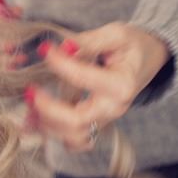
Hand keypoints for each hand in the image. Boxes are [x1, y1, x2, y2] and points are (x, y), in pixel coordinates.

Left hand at [23, 22, 169, 150]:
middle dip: (48, 108)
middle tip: (30, 89)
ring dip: (47, 124)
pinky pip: (74, 142)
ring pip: (73, 138)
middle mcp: (114, 108)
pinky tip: (38, 118)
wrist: (147, 60)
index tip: (45, 49)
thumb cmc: (131, 45)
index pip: (83, 78)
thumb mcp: (115, 34)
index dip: (60, 64)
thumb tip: (64, 46)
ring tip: (31, 103)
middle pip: (77, 121)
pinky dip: (55, 134)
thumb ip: (89, 42)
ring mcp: (104, 120)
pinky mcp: (95, 125)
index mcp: (121, 85)